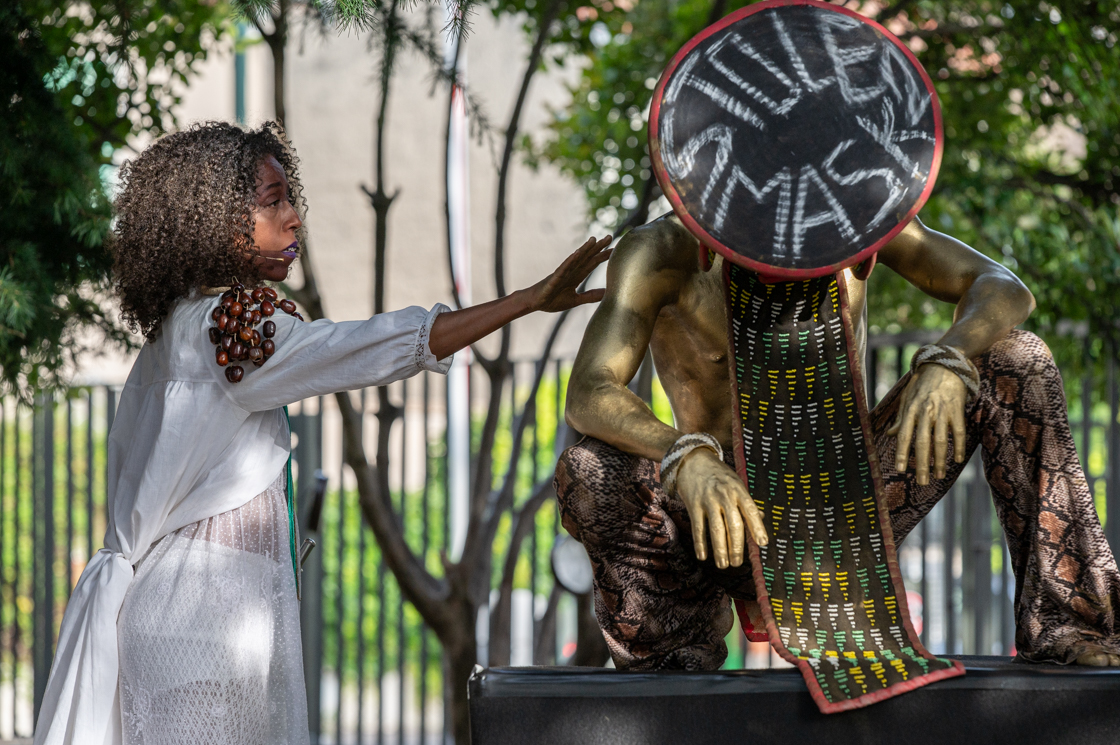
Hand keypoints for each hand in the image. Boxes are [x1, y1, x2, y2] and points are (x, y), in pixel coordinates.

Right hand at [524, 235, 612, 312]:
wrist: (534, 303)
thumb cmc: (552, 300)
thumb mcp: (576, 300)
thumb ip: (591, 296)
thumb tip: (607, 293)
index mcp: (576, 276)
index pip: (592, 263)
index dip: (603, 256)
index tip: (616, 249)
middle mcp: (571, 271)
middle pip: (587, 257)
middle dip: (598, 247)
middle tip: (610, 237)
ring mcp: (562, 273)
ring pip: (576, 259)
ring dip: (585, 249)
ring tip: (594, 239)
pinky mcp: (554, 278)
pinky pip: (563, 268)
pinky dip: (570, 260)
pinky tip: (576, 253)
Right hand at [674, 448, 766, 568]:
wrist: (693, 461)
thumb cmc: (719, 476)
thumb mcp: (736, 484)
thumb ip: (747, 502)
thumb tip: (761, 518)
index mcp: (738, 490)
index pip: (751, 510)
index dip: (757, 527)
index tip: (762, 543)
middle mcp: (724, 495)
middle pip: (734, 524)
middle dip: (736, 546)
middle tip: (737, 563)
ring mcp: (708, 500)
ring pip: (716, 529)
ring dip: (720, 549)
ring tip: (723, 565)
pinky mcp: (693, 504)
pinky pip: (698, 528)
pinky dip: (700, 543)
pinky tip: (702, 556)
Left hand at [888, 364, 967, 484]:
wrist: (945, 365)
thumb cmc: (923, 383)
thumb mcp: (907, 397)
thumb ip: (901, 417)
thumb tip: (892, 434)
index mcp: (911, 409)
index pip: (905, 435)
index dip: (902, 453)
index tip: (901, 469)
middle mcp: (926, 411)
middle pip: (923, 442)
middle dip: (922, 463)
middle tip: (922, 481)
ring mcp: (942, 411)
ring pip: (941, 440)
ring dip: (940, 460)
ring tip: (938, 475)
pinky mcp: (957, 410)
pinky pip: (959, 432)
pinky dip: (959, 446)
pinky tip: (957, 459)